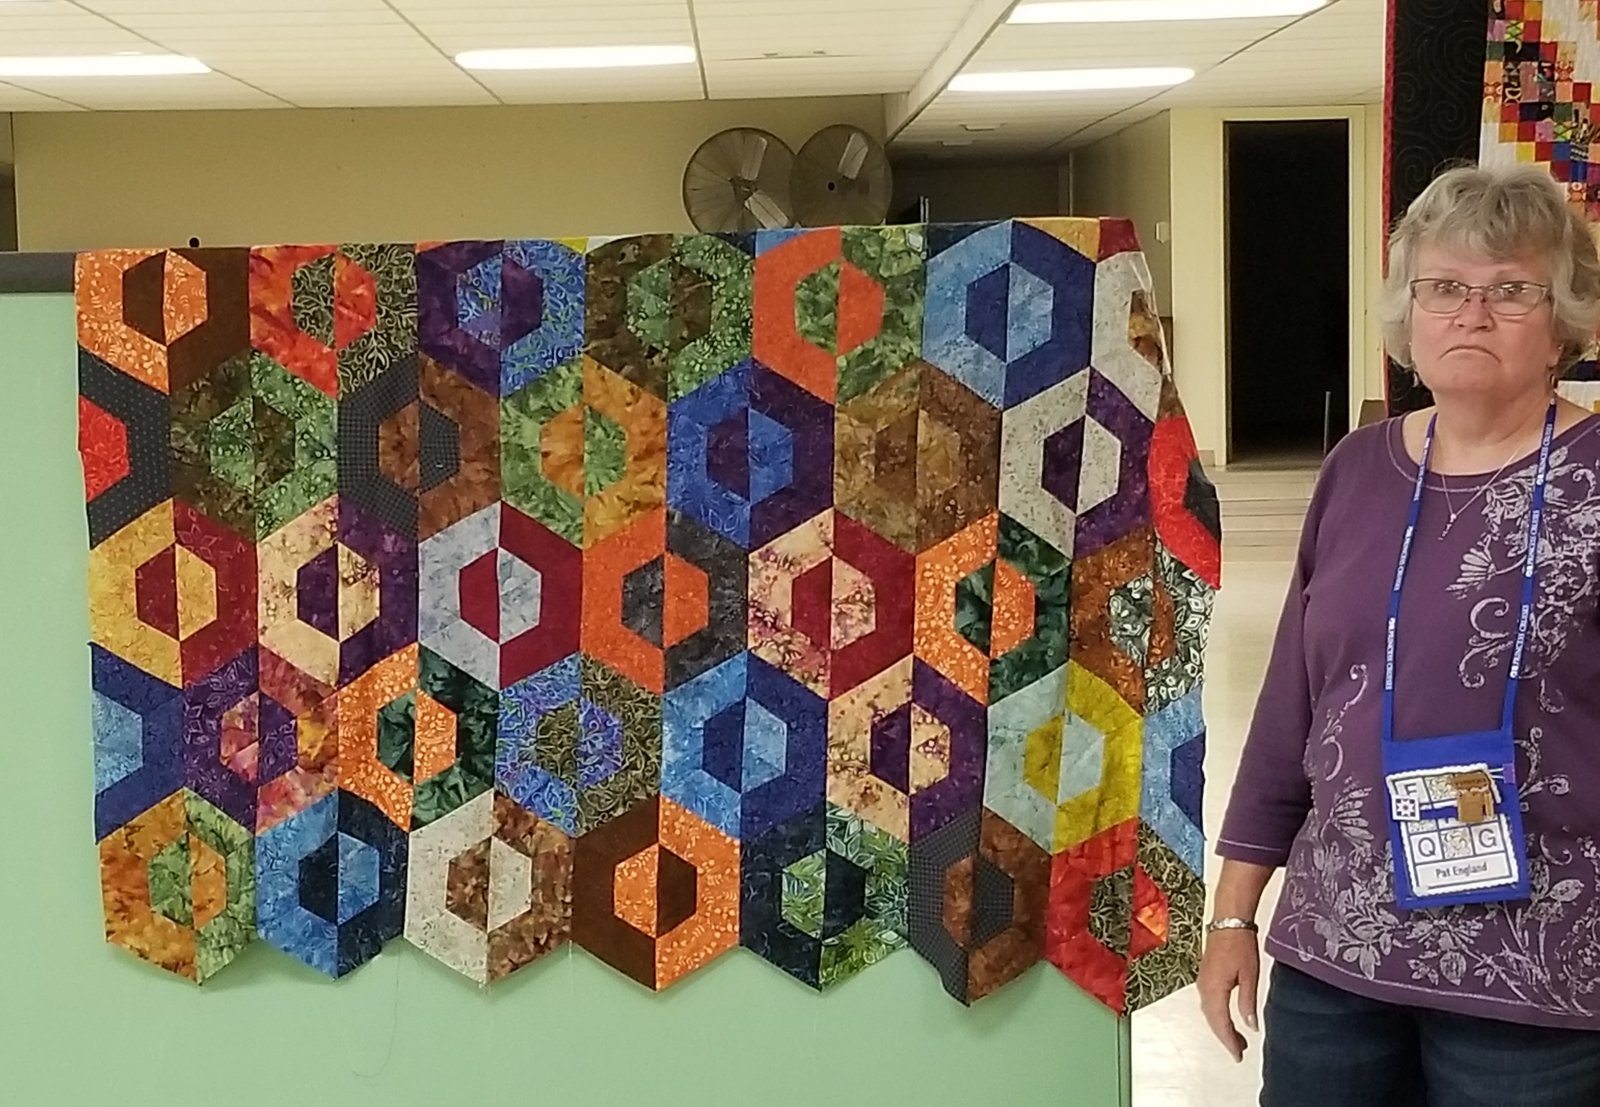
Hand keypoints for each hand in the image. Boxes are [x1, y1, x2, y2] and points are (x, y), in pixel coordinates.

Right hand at [1197, 929, 1260, 1062]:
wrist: (1228, 922)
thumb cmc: (1240, 945)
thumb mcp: (1249, 976)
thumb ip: (1248, 1003)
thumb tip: (1251, 1026)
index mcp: (1214, 989)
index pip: (1221, 1023)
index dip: (1229, 1042)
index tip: (1238, 1056)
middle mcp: (1204, 988)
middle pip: (1212, 1020)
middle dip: (1225, 1037)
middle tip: (1240, 1051)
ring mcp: (1202, 982)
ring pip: (1209, 1012)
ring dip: (1221, 1027)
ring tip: (1237, 1038)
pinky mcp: (1204, 976)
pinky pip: (1208, 1003)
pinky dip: (1217, 1015)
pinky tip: (1227, 1017)